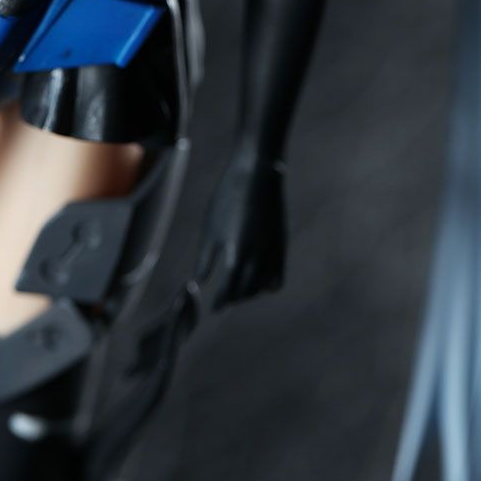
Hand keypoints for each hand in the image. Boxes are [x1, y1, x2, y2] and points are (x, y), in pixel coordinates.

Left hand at [196, 141, 286, 308]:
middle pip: (246, 292)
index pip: (229, 291)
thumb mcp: (211, 226)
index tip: (213, 308)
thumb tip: (199, 282)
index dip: (220, 301)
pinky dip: (267, 283)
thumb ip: (205, 258)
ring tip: (237, 288)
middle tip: (223, 300)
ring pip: (263, 287)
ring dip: (250, 292)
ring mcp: (273, 252)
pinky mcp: (281, 244)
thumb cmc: (228, 196)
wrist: (257, 172)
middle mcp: (258, 258)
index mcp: (237, 254)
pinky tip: (257, 279)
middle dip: (234, 298)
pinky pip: (277, 276)